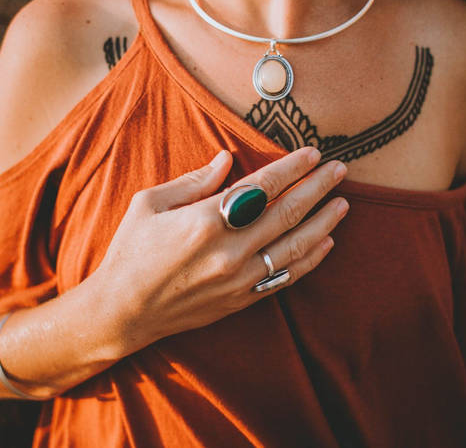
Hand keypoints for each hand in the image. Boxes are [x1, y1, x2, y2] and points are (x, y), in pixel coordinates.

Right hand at [91, 147, 348, 349]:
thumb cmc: (130, 252)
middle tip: (340, 170)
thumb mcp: (150, 204)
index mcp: (205, 221)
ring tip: (343, 204)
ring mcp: (238, 279)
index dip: (291, 168)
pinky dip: (310, 260)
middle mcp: (228, 251)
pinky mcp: (241, 300)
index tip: (313, 153)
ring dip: (324, 223)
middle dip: (318, 188)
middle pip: (287, 213)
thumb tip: (228, 158)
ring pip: (295, 247)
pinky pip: (285, 278)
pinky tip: (325, 243)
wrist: (122, 311)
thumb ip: (194, 180)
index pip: (262, 187)